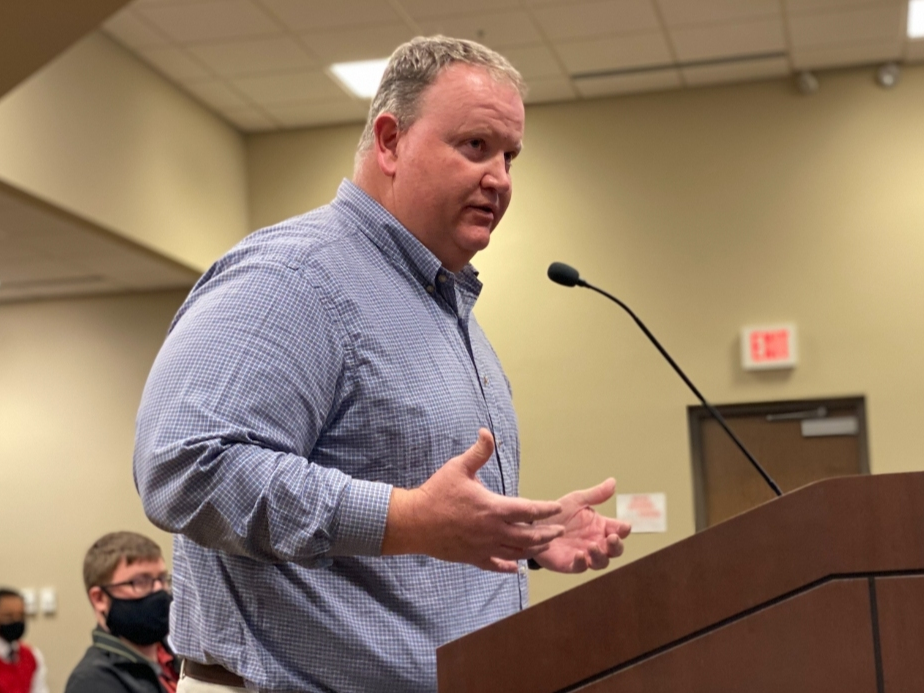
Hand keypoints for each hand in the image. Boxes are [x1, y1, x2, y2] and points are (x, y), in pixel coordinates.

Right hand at [382, 429, 564, 572]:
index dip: (545, 509)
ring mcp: (483, 547)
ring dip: (533, 550)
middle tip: (559, 531)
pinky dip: (508, 567)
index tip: (557, 508)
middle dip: (546, 534)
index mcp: (492, 508)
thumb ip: (478, 452)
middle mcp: (492, 531)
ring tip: (544, 547)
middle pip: (528, 536)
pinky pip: (495, 565)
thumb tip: (487, 432)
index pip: (528, 510)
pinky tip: (516, 568)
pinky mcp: (472, 557)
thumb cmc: (436, 493)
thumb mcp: (458, 467)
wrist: (414, 521)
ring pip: (516, 553)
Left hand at [533, 478, 631, 572]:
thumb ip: (595, 494)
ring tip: (592, 546)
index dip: (624, 530)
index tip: (624, 527)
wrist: (535, 524)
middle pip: (615, 550)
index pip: (620, 530)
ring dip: (600, 556)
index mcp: (601, 526)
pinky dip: (582, 563)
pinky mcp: (570, 564)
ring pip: (601, 562)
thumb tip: (613, 481)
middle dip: (616, 546)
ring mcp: (585, 554)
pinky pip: (580, 567)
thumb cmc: (559, 513)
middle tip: (612, 539)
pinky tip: (579, 554)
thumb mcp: (577, 500)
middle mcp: (596, 542)